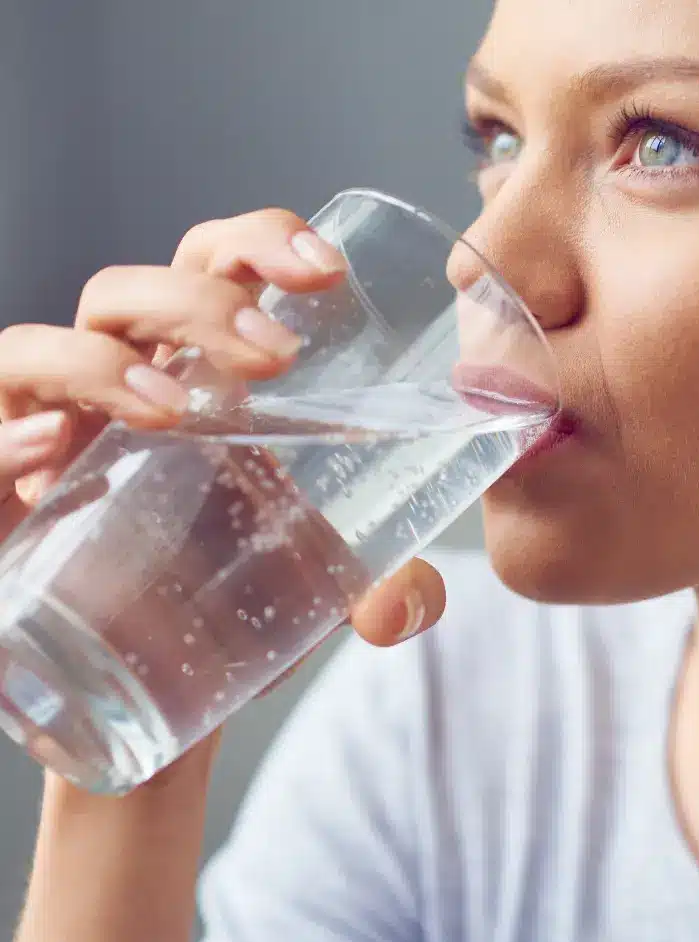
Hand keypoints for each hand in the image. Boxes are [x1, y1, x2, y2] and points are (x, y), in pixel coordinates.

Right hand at [0, 208, 445, 720]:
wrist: (127, 686)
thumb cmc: (213, 605)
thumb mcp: (307, 588)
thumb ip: (380, 590)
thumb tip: (407, 607)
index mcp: (202, 381)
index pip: (218, 274)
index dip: (262, 247)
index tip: (329, 270)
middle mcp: (122, 386)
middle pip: (140, 289)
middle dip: (206, 297)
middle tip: (277, 355)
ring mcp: (51, 429)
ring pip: (53, 341)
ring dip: (114, 358)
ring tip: (177, 408)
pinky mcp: (3, 481)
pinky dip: (25, 424)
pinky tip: (71, 444)